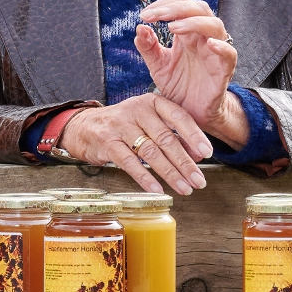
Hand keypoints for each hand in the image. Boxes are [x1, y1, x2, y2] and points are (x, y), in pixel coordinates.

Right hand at [57, 93, 212, 194]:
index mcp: (152, 102)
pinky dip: (145, 178)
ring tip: (184, 188)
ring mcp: (121, 126)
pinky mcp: (108, 142)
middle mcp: (137, 110)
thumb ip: (173, 135)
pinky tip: (158, 189)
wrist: (85, 126)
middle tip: (199, 181)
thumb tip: (198, 155)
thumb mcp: (149, 123)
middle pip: (167, 139)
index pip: (179, 116)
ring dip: (170, 173)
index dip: (195, 135)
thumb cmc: (124, 126)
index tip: (207, 153)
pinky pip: (130, 162)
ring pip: (151, 152)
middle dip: (185, 163)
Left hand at [134, 0, 248, 148]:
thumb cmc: (179, 86)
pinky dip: (222, 46)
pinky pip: (230, 54)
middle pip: (199, 9)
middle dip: (176, 8)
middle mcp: (202, 38)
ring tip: (173, 28)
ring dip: (194, 22)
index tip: (145, 15)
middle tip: (156, 15)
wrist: (190, 114)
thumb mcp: (158, 66)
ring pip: (215, 25)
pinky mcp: (223, 71)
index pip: (181, 4)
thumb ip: (148, 47)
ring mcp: (215, 53)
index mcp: (187, 33)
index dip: (164, 4)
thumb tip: (140, 27)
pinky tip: (209, 44)